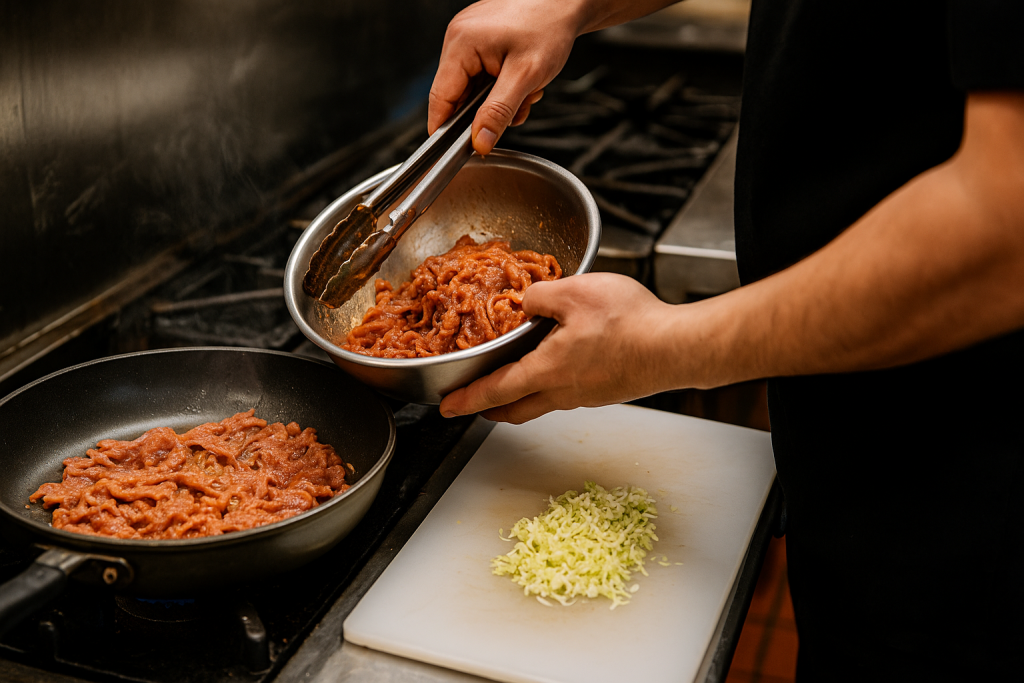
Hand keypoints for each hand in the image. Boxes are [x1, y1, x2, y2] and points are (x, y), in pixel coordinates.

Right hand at [428, 0, 585, 154]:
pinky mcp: (482, 39)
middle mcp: (459, 37)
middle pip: (458, 94)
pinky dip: (503, 85)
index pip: (440, 98)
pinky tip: (524, 80)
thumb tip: (480, 142)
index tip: (455, 152)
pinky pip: (483, 74)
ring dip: (500, 99)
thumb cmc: (549, 26)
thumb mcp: (525, 77)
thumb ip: (498, 112)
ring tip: (528, 89)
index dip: (445, 129)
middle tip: (518, 108)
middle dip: (488, 111)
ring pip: (474, 88)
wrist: (567, 1)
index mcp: (461, 44)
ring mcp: (469, 37)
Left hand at [439, 273, 685, 423]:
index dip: (467, 399)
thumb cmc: (629, 324)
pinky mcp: (607, 391)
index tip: (448, 407)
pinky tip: (561, 364)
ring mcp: (588, 396)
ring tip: (514, 381)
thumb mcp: (574, 293)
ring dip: (521, 397)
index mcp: (547, 371)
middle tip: (476, 403)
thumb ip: (540, 296)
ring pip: (543, 402)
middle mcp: (564, 392)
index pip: (495, 390)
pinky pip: (568, 394)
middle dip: (491, 408)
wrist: (677, 348)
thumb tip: (526, 304)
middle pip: (516, 409)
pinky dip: (551, 385)